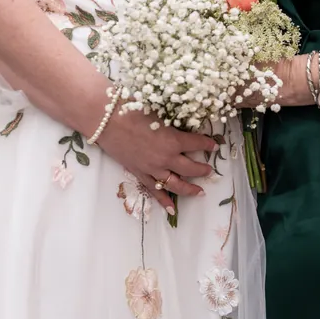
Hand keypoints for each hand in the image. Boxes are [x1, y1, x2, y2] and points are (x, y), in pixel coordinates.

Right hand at [97, 108, 215, 213]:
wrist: (105, 120)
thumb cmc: (131, 109)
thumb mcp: (158, 111)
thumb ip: (172, 120)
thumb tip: (184, 119)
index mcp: (173, 140)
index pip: (197, 144)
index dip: (207, 144)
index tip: (214, 144)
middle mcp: (165, 158)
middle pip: (190, 168)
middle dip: (202, 170)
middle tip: (209, 171)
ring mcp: (152, 169)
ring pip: (175, 184)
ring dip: (189, 189)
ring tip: (200, 192)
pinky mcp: (139, 173)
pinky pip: (154, 190)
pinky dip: (163, 200)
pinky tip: (172, 209)